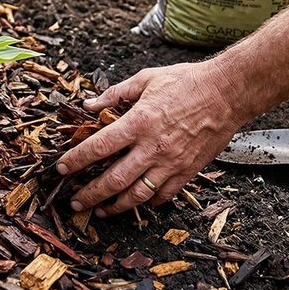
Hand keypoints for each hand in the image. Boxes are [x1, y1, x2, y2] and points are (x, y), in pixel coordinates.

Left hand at [56, 61, 243, 215]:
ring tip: (101, 210)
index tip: (61, 168)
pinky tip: (136, 203)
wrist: (227, 92)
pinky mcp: (188, 171)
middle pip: (114, 179)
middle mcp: (153, 147)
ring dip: (115, 206)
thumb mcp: (145, 79)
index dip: (77, 159)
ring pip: (138, 194)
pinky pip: (164, 195)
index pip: (99, 146)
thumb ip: (114, 94)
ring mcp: (171, 162)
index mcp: (139, 122)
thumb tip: (89, 104)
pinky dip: (147, 203)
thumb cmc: (186, 82)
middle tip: (75, 201)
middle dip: (91, 194)